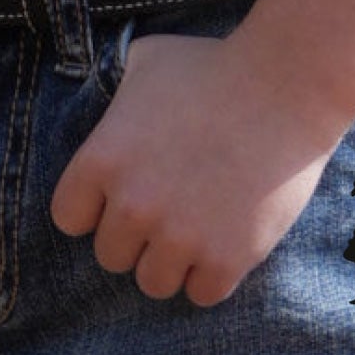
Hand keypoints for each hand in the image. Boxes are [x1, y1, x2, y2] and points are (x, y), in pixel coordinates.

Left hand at [49, 28, 342, 306]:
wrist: (286, 85)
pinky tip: (226, 237)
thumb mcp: (146, 60)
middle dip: (136, 234)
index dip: (95, 207)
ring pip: (153, 283)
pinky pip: (201, 294)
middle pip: (111, 256)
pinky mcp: (226, 260)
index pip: (68, 217)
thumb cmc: (213, 65)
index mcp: (103, 159)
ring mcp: (179, 236)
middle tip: (170, 203)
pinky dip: (213, 273)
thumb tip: (108, 106)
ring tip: (198, 222)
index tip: (121, 193)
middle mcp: (132, 204)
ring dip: (172, 260)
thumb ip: (115, 89)